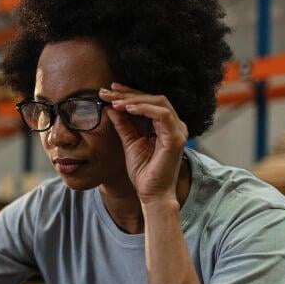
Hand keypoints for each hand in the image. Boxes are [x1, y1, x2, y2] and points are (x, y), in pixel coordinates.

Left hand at [101, 83, 187, 204]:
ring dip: (134, 99)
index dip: (129, 93)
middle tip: (107, 91)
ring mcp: (178, 130)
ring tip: (114, 101)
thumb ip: (123, 125)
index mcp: (165, 125)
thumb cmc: (143, 171)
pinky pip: (162, 115)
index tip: (109, 90)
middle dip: (128, 93)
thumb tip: (110, 107)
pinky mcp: (176, 137)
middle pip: (153, 98)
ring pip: (158, 102)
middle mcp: (174, 124)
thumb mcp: (129, 142)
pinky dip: (144, 109)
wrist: (151, 193)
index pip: (148, 101)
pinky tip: (127, 108)